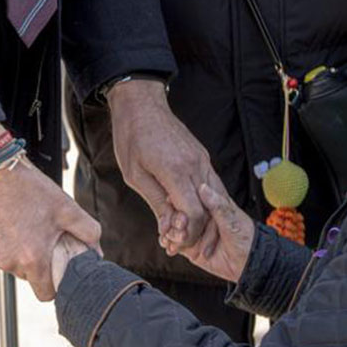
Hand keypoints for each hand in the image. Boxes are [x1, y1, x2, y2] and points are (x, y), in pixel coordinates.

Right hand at [0, 156, 100, 300]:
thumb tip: (97, 251)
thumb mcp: (65, 206)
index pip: (45, 293)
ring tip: (17, 223)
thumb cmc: (29, 188)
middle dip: (33, 260)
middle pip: (26, 275)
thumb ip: (88, 231)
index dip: (52, 284)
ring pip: (7, 264)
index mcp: (33, 258)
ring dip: (13, 251)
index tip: (54, 269)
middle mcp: (8, 263)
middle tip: (36, 234)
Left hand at [108, 79, 216, 246]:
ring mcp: (202, 158)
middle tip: (177, 243)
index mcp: (176, 171)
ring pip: (214, 197)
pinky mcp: (202, 155)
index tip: (173, 242)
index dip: (186, 234)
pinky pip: (210, 184)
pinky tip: (187, 210)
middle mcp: (196, 165)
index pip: (194, 214)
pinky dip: (203, 202)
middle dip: (196, 231)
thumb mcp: (135, 175)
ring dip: (202, 218)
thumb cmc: (132, 137)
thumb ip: (156, 202)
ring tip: (182, 231)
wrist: (141, 104)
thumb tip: (169, 229)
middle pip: (208, 209)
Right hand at [165, 182, 254, 283]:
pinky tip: (168, 245)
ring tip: (168, 236)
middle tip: (173, 224)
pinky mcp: (191, 246)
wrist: (248, 264)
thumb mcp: (232, 220)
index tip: (171, 201)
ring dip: (169, 231)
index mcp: (211, 204)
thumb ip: (217, 205)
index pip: (189, 195)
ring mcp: (194, 231)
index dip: (178, 198)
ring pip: (175, 227)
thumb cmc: (246, 239)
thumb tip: (203, 187)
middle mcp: (200, 216)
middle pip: (178, 211)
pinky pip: (176, 243)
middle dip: (172, 217)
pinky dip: (170, 243)